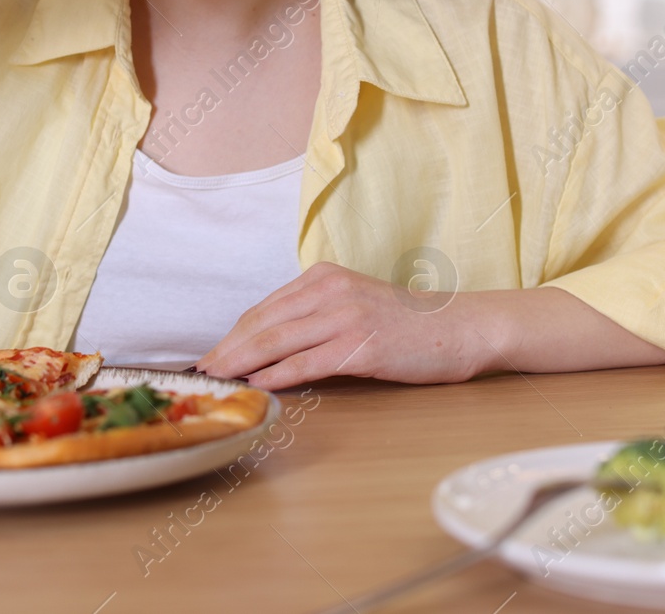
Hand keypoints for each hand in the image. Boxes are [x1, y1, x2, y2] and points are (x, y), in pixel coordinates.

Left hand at [195, 262, 493, 389]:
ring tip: (218, 382)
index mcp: (324, 278)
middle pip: (263, 323)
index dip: (233, 335)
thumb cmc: (410, 324)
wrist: (463, 327)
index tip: (210, 356)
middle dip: (227, 350)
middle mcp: (330, 291)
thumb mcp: (355, 306)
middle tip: (201, 374)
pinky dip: (276, 375)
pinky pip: (306, 363)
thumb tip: (269, 348)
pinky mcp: (360, 345)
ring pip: (277, 341)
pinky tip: (257, 386)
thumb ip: (316, 318)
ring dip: (241, 363)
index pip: (264, 309)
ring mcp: (345, 316)